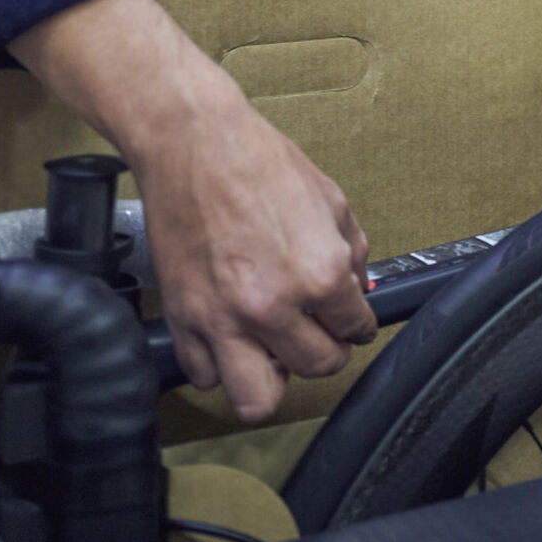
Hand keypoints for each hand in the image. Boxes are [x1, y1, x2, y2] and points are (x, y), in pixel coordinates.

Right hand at [128, 88, 376, 419]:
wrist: (193, 143)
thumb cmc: (258, 162)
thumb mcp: (331, 200)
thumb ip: (352, 253)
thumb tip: (358, 290)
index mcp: (319, 274)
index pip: (355, 329)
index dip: (358, 324)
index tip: (350, 323)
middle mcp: (272, 307)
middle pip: (317, 368)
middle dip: (325, 351)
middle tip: (319, 332)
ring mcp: (223, 319)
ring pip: (257, 399)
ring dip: (271, 376)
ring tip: (274, 348)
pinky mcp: (183, 318)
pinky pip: (205, 375)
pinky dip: (220, 364)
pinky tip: (231, 337)